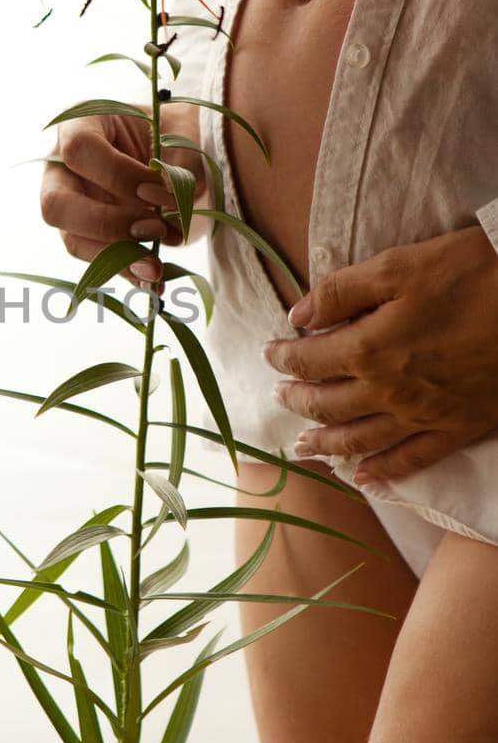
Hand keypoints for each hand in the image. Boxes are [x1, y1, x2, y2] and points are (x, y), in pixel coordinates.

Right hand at [39, 103, 204, 284]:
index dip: (118, 176)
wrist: (182, 154)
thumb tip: (175, 205)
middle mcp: (63, 167)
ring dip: (118, 258)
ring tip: (158, 267)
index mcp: (80, 124)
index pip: (79, 150)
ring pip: (72, 240)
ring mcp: (72, 205)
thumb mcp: (184, 135)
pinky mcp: (88, 236)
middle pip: (56, 204)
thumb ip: (180, 164)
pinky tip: (153, 284)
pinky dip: (127, 274)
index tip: (161, 193)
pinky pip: (97, 262)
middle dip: (107, 224)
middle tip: (155, 229)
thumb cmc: (176, 132)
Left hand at [261, 226, 497, 483]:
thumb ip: (342, 291)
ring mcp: (424, 416)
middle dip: (297, 400)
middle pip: (327, 404)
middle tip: (280, 397)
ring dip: (326, 444)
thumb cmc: (472, 272)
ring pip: (360, 440)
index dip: (282, 357)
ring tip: (303, 447)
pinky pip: (413, 460)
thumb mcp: (400, 265)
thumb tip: (298, 315)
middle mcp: (389, 391)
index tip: (270, 353)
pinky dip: (384, 472)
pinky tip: (364, 478)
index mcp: (369, 348)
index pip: (308, 359)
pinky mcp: (458, 428)